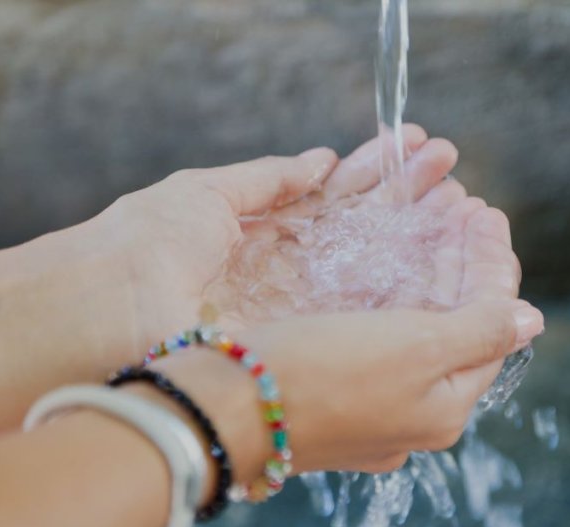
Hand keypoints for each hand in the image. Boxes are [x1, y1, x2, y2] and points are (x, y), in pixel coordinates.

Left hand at [88, 124, 457, 353]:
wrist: (107, 311)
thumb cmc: (146, 242)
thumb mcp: (208, 193)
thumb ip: (270, 180)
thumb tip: (321, 160)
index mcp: (269, 229)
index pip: (339, 194)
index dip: (379, 170)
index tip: (419, 146)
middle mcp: (293, 270)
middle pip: (365, 229)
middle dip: (409, 197)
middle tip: (453, 172)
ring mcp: (302, 305)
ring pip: (374, 266)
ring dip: (417, 234)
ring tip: (462, 203)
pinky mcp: (306, 337)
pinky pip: (363, 308)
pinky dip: (405, 282)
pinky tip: (441, 254)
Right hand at [152, 200, 542, 478]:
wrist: (219, 410)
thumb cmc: (320, 375)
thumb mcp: (416, 349)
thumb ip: (479, 330)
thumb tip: (530, 320)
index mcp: (444, 407)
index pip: (490, 324)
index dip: (492, 264)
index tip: (486, 211)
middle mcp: (412, 413)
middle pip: (453, 325)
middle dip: (460, 262)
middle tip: (463, 207)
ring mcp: (369, 404)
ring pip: (413, 327)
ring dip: (426, 270)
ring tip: (432, 219)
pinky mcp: (330, 391)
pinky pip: (375, 334)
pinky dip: (387, 291)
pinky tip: (383, 260)